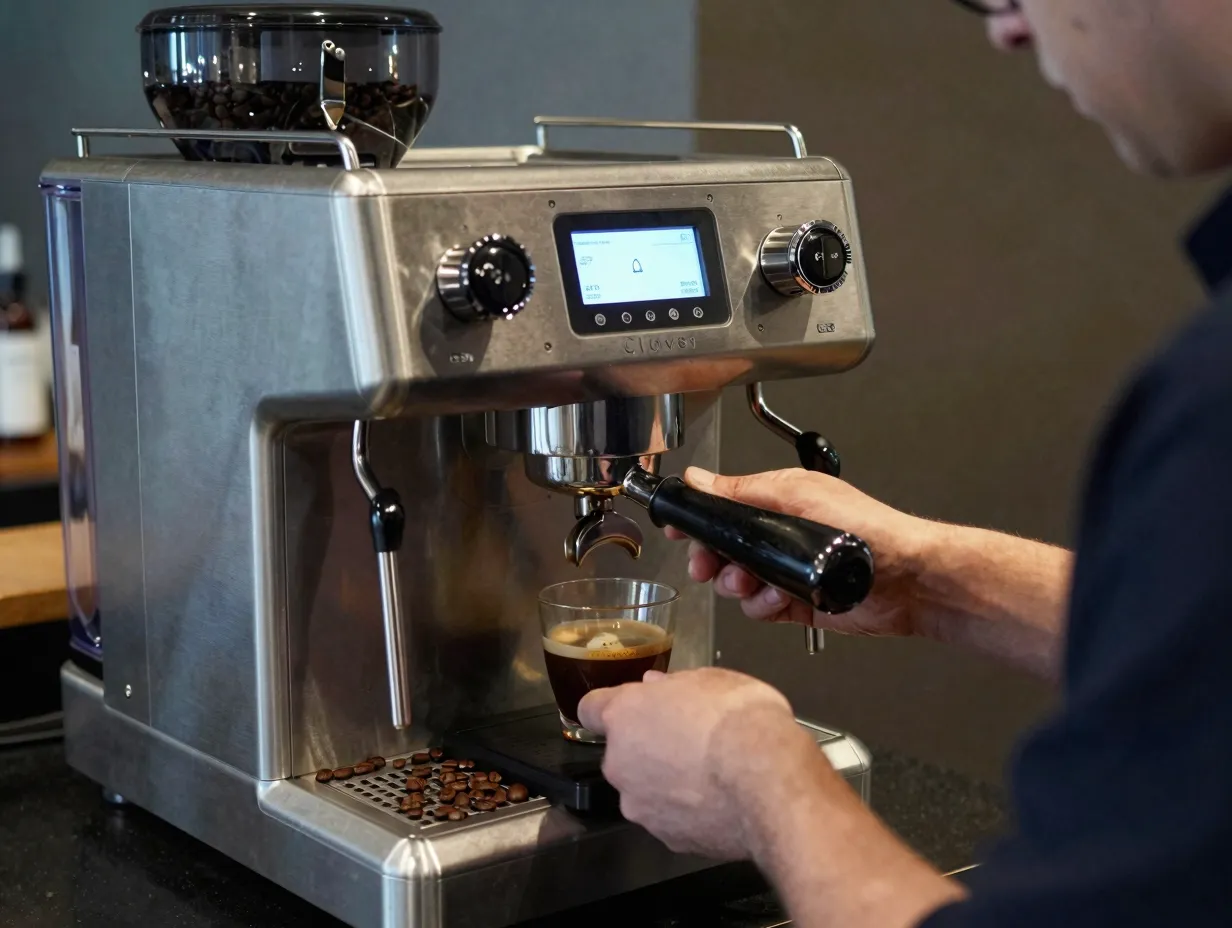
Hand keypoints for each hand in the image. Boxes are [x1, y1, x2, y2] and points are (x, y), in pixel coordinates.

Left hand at [577, 667, 834, 859]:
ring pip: (645, 790)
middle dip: (647, 748)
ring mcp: (641, 807)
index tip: (633, 709)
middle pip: (622, 754)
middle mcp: (620, 764)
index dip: (612, 708)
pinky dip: (689, 812)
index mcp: (624, 716)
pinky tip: (721, 802)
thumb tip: (657, 686)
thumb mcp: (713, 679)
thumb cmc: (740, 719)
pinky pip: (672, 820)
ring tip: (712, 776)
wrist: (769, 783)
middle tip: (688, 740)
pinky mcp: (668, 840)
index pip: (591, 709)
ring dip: (667, 783)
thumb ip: (675, 685)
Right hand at [669, 467, 931, 637]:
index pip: (724, 507)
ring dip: (737, 584)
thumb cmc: (866, 529)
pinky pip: (759, 608)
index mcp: (779, 503)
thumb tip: (700, 478)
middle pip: (723, 548)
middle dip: (711, 558)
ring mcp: (787, 571)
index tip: (677, 526)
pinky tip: (776, 599)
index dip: (698, 518)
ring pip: (736, 581)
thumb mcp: (796, 496)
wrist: (908, 578)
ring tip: (750, 582)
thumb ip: (743, 490)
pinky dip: (762, 606)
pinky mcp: (796, 603)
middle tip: (706, 564)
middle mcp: (781, 537)